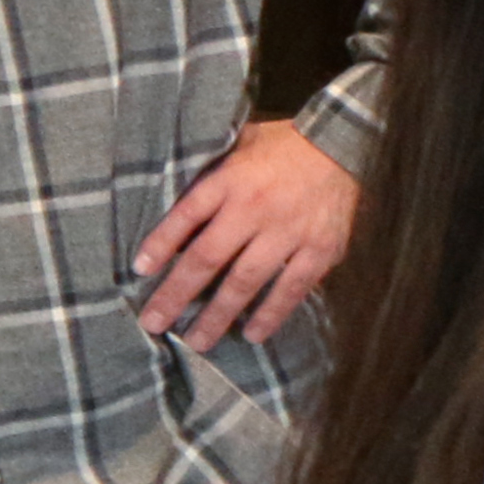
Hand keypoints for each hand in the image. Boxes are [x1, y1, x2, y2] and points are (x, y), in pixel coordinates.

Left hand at [133, 120, 355, 349]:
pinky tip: (252, 334)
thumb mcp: (239, 143)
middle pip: (206, 258)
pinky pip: (292, 288)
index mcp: (230, 180)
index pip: (185, 215)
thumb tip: (170, 190)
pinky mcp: (320, 248)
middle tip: (154, 324)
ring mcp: (289, 231)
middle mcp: (254, 209)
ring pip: (245, 281)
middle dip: (177, 294)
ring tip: (197, 341)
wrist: (344, 142)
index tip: (139, 271)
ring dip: (218, 314)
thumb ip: (212, 172)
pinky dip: (271, 313)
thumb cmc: (283, 144)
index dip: (159, 244)